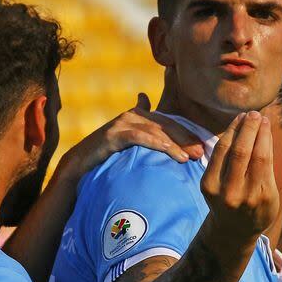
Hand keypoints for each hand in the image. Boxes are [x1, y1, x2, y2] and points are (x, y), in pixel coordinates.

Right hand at [60, 93, 204, 177]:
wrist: (79, 166)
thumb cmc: (107, 157)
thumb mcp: (130, 144)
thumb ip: (146, 135)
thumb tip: (161, 129)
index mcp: (139, 117)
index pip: (169, 123)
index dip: (186, 134)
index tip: (202, 148)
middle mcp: (132, 116)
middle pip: (166, 125)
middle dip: (185, 139)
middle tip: (200, 154)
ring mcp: (122, 123)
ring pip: (155, 131)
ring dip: (174, 144)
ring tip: (188, 158)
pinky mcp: (113, 134)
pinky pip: (139, 137)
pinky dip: (155, 143)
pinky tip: (169, 152)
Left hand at [200, 111, 278, 241]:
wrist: (233, 230)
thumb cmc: (259, 207)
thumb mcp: (273, 195)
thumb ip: (270, 170)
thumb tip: (266, 133)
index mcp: (259, 196)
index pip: (261, 158)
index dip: (263, 136)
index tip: (266, 121)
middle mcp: (237, 194)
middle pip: (243, 152)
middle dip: (249, 128)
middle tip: (255, 113)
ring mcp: (218, 191)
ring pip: (227, 151)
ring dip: (236, 129)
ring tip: (244, 116)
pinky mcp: (206, 185)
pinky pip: (216, 155)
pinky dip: (225, 139)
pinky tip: (233, 128)